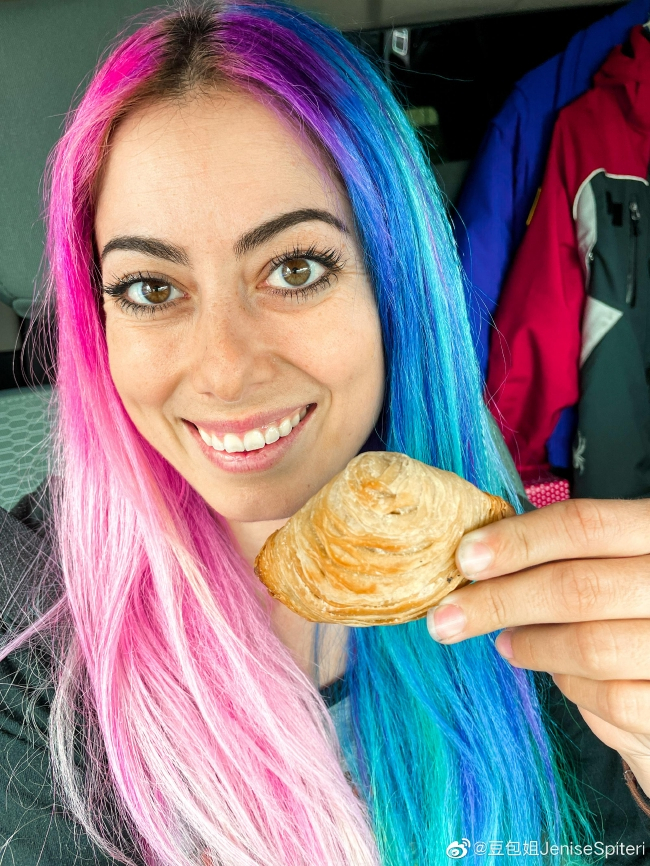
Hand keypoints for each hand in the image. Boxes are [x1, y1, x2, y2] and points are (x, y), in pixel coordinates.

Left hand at [426, 498, 649, 797]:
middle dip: (499, 602)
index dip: (519, 540)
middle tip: (446, 618)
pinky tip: (555, 672)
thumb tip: (481, 559)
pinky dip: (570, 685)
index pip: (584, 525)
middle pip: (576, 588)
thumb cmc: (638, 608)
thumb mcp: (616, 562)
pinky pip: (609, 697)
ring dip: (531, 646)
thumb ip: (566, 556)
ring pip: (588, 645)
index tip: (465, 558)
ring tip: (506, 642)